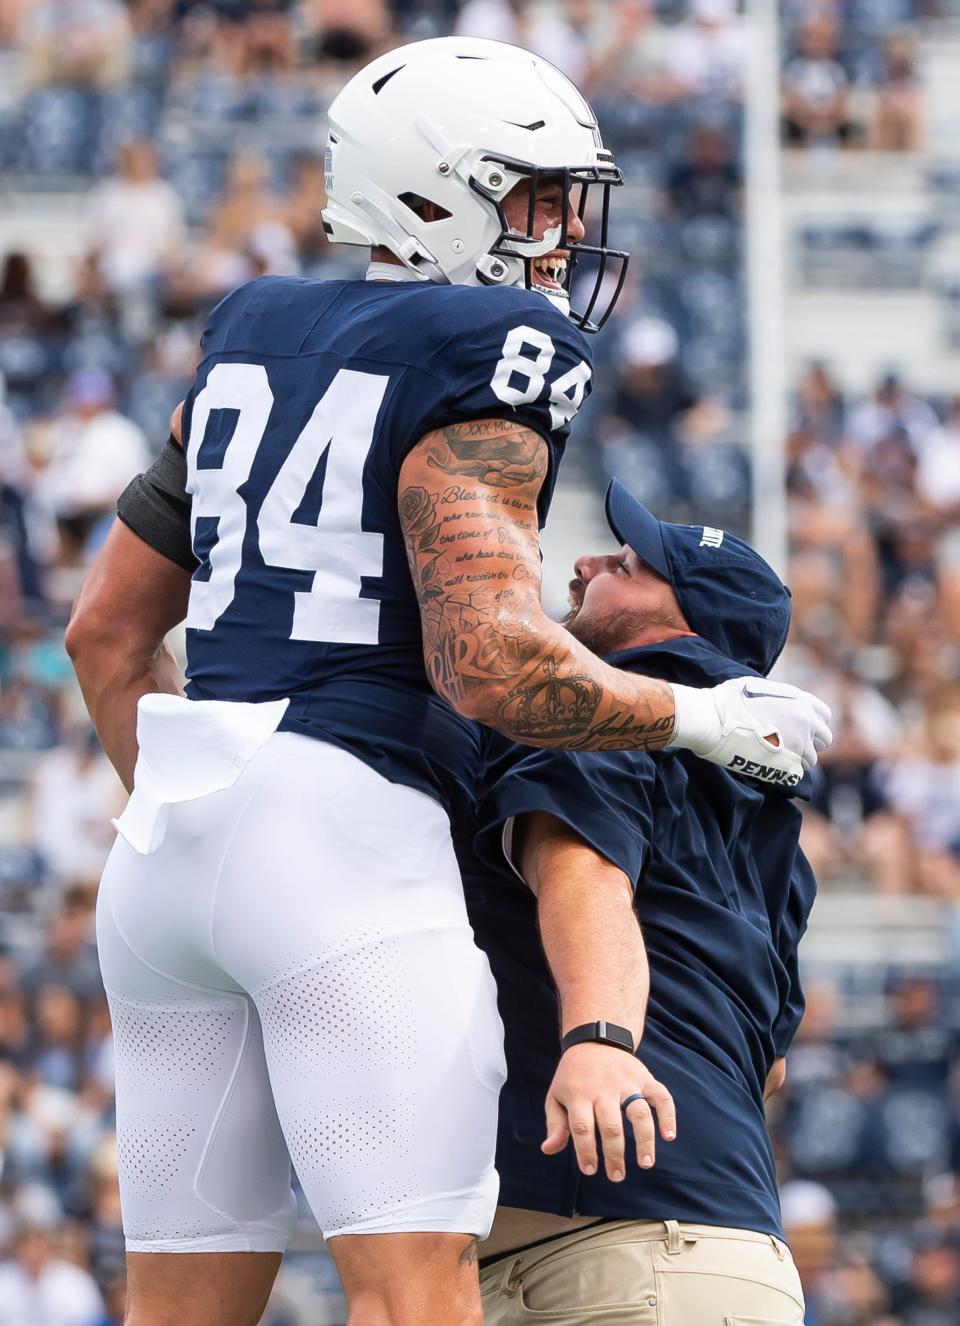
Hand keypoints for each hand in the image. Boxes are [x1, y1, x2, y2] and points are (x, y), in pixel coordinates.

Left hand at [542, 1043, 675, 1181]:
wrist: (594, 1038)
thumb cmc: (573, 1076)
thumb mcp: (556, 1096)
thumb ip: (555, 1124)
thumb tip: (548, 1149)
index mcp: (579, 1094)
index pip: (581, 1127)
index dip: (586, 1151)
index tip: (590, 1170)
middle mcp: (603, 1088)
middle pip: (611, 1125)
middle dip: (614, 1154)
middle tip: (617, 1176)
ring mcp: (626, 1081)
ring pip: (638, 1112)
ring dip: (644, 1140)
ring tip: (645, 1163)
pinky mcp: (644, 1076)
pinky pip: (661, 1095)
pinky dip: (668, 1115)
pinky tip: (669, 1136)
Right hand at [671, 678, 831, 787]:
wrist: (714, 721)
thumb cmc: (729, 701)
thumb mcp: (758, 687)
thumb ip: (778, 696)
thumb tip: (781, 702)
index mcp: (801, 702)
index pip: (825, 716)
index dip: (814, 722)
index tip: (804, 728)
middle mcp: (806, 723)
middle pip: (825, 740)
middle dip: (811, 742)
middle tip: (791, 743)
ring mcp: (799, 746)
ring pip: (811, 759)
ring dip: (797, 758)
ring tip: (774, 754)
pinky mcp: (788, 766)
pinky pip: (796, 773)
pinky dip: (786, 771)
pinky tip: (768, 764)